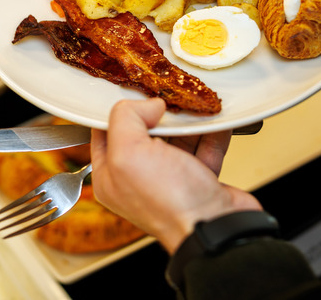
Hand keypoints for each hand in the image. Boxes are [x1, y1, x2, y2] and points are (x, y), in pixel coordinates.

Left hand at [90, 98, 261, 253]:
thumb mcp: (129, 153)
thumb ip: (127, 119)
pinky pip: (204, 147)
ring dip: (188, 121)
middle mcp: (138, 179)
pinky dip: (211, 132)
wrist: (215, 228)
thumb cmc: (169, 201)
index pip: (105, 132)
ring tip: (195, 103)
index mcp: (111, 176)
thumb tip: (148, 104)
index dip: (118, 110)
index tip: (135, 92)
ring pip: (176, 138)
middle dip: (158, 113)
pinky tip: (216, 118)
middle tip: (169, 97)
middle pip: (144, 132)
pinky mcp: (199, 179)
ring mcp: (170, 180)